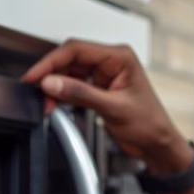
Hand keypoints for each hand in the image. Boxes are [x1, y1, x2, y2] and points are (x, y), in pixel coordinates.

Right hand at [22, 39, 193, 174]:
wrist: (157, 144)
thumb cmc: (149, 124)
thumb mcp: (113, 108)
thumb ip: (80, 94)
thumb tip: (52, 82)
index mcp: (119, 57)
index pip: (77, 50)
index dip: (51, 62)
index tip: (36, 75)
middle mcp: (111, 62)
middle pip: (70, 60)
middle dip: (51, 75)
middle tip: (36, 90)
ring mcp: (104, 76)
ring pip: (69, 74)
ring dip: (55, 87)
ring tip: (46, 102)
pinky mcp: (99, 89)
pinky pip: (74, 86)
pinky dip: (62, 95)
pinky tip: (55, 104)